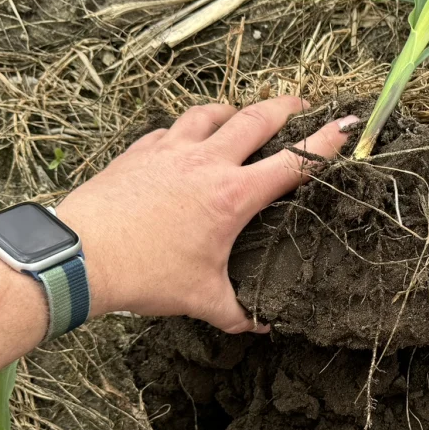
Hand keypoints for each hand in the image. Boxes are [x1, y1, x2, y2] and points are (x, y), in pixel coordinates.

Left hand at [54, 97, 355, 332]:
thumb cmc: (146, 274)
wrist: (82, 255)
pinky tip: (187, 139)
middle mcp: (207, 163)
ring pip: (212, 112)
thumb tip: (260, 325)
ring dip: (234, 110)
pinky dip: (188, 128)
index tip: (346, 125)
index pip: (293, 163)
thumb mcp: (201, 299)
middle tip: (302, 105)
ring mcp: (171, 150)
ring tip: (242, 114)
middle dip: (286, 107)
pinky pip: (172, 129)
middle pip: (257, 119)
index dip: (326, 143)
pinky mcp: (140, 150)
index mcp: (232, 196)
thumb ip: (237, 311)